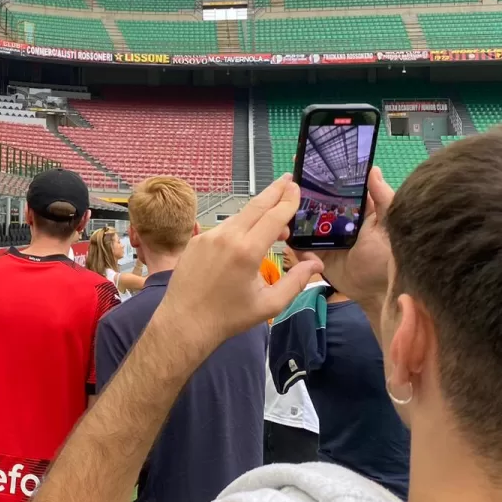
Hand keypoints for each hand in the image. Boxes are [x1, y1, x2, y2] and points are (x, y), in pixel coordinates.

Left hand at [155, 175, 322, 355]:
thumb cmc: (229, 317)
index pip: (274, 217)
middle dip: (273, 192)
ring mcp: (208, 236)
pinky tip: (247, 236)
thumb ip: (296, 282)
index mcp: (247, 251)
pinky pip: (223, 228)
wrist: (185, 322)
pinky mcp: (196, 241)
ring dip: (258, 213)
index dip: (288, 201)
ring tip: (275, 219)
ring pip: (239, 217)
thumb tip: (316, 264)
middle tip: (287, 180)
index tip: (296, 188)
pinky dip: (239, 226)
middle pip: (255, 206)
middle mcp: (226, 237)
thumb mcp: (269, 304)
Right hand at [293, 166, 394, 309]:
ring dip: (292, 218)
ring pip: (302, 221)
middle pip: (314, 201)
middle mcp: (337, 220)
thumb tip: (374, 170)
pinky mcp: (314, 253)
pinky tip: (294, 242)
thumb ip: (383, 199)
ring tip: (285, 218)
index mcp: (355, 209)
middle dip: (299, 193)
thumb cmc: (386, 259)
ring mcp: (323, 236)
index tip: (306, 158)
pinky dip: (294, 242)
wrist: (375, 293)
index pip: (337, 186)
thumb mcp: (388, 226)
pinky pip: (298, 244)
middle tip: (286, 186)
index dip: (323, 174)